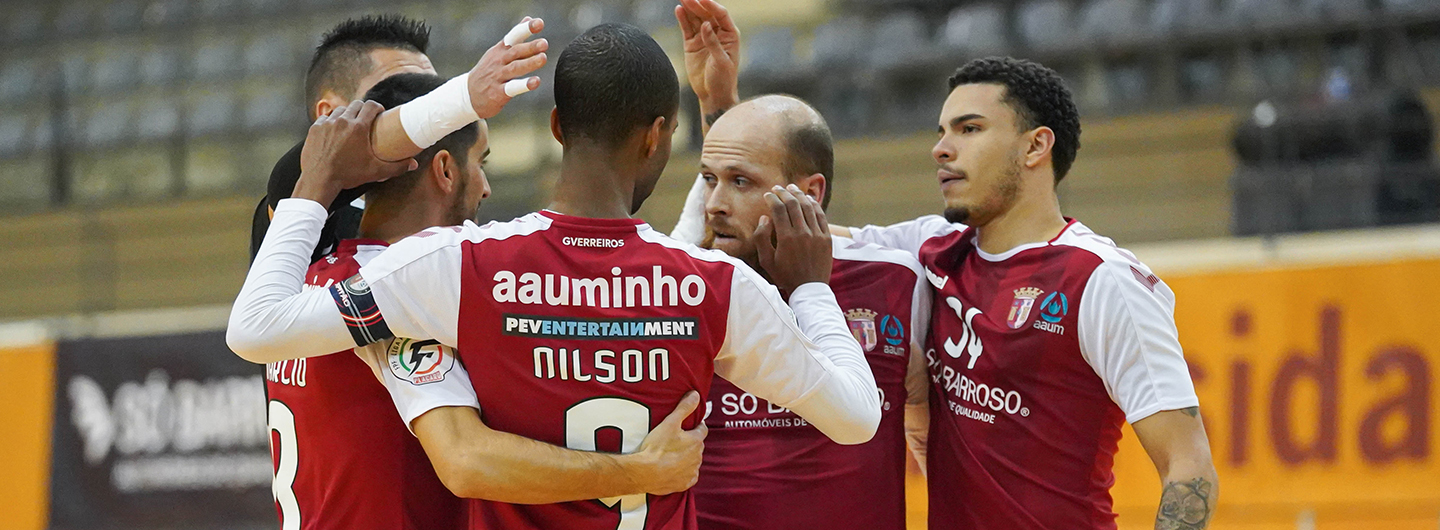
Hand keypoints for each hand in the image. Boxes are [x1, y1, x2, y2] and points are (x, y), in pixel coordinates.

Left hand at [294, 100, 417, 205]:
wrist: (319, 180)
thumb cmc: (347, 175)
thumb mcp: (375, 171)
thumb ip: (396, 167)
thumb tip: (413, 164)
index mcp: (358, 127)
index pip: (371, 106)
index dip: (378, 107)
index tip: (380, 112)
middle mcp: (342, 121)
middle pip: (356, 104)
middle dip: (363, 109)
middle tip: (366, 118)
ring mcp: (327, 123)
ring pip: (340, 110)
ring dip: (347, 113)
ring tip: (350, 123)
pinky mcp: (315, 128)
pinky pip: (325, 118)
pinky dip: (331, 121)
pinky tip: (334, 129)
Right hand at [467, 17, 548, 119]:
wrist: (468, 94)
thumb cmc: (488, 70)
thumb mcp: (498, 51)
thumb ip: (515, 36)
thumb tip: (529, 18)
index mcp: (501, 50)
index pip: (514, 36)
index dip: (526, 29)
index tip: (539, 23)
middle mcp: (499, 61)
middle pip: (515, 51)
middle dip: (530, 47)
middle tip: (544, 43)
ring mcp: (498, 76)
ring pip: (515, 68)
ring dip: (529, 63)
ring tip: (543, 58)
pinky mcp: (498, 92)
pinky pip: (512, 88)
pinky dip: (524, 85)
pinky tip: (535, 82)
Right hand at [628, 391, 706, 494]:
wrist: (644, 472)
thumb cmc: (656, 447)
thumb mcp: (669, 422)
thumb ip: (684, 408)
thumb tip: (695, 394)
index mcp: (695, 441)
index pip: (702, 429)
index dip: (696, 426)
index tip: (690, 425)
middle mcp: (697, 457)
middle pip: (697, 446)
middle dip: (690, 442)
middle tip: (676, 440)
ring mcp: (692, 471)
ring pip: (693, 461)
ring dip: (687, 458)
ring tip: (673, 455)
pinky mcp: (685, 484)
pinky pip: (689, 476)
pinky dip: (684, 473)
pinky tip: (673, 469)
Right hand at [675, 0, 739, 117]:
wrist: (712, 95)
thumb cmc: (723, 80)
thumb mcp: (721, 62)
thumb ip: (713, 43)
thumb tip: (706, 25)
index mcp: (730, 35)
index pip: (721, 14)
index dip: (712, 5)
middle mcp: (717, 33)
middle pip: (707, 13)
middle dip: (698, 4)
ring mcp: (704, 38)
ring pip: (696, 19)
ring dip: (689, 8)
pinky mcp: (692, 44)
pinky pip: (687, 28)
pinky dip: (683, 19)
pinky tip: (679, 10)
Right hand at [754, 184, 831, 292]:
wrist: (810, 289)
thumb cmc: (785, 275)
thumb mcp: (766, 261)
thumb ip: (761, 238)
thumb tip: (764, 218)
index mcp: (786, 238)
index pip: (778, 209)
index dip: (772, 199)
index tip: (767, 195)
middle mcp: (802, 233)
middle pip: (793, 204)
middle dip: (784, 193)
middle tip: (777, 188)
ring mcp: (817, 234)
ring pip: (808, 207)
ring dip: (799, 195)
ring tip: (792, 188)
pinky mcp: (827, 237)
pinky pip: (821, 215)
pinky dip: (814, 204)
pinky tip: (808, 199)